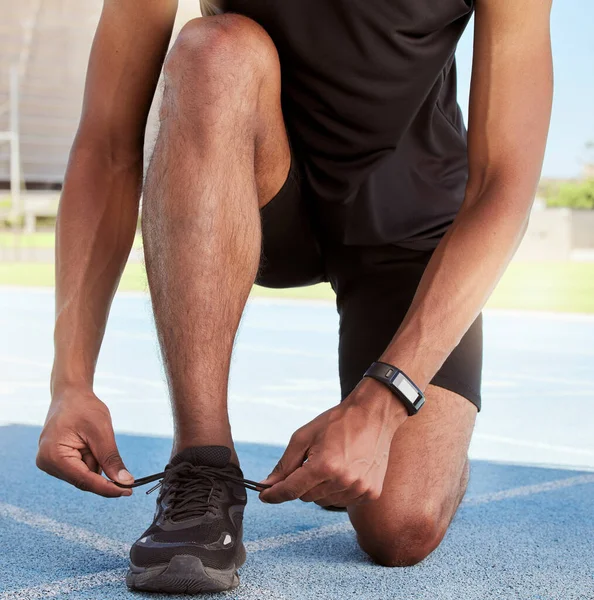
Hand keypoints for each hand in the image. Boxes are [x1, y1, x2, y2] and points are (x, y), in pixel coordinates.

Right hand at [36, 385, 133, 497]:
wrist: (71, 394)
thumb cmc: (83, 407)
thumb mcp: (101, 431)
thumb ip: (111, 459)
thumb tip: (125, 482)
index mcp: (53, 456)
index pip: (84, 481)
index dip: (108, 488)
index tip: (128, 491)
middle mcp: (47, 463)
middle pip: (84, 479)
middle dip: (100, 465)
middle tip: (103, 442)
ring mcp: (50, 462)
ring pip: (84, 474)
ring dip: (96, 460)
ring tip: (90, 436)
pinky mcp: (57, 460)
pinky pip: (81, 467)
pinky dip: (91, 457)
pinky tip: (87, 441)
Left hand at [258, 378, 406, 506]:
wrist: (374, 415)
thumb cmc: (337, 422)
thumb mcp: (304, 437)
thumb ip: (284, 464)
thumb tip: (266, 485)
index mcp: (324, 466)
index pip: (291, 490)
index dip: (274, 494)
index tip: (264, 496)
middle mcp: (343, 482)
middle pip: (306, 497)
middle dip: (301, 483)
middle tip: (310, 461)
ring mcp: (359, 489)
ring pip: (323, 501)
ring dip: (320, 488)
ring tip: (331, 463)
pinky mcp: (370, 493)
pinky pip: (342, 501)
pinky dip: (337, 490)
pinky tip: (344, 470)